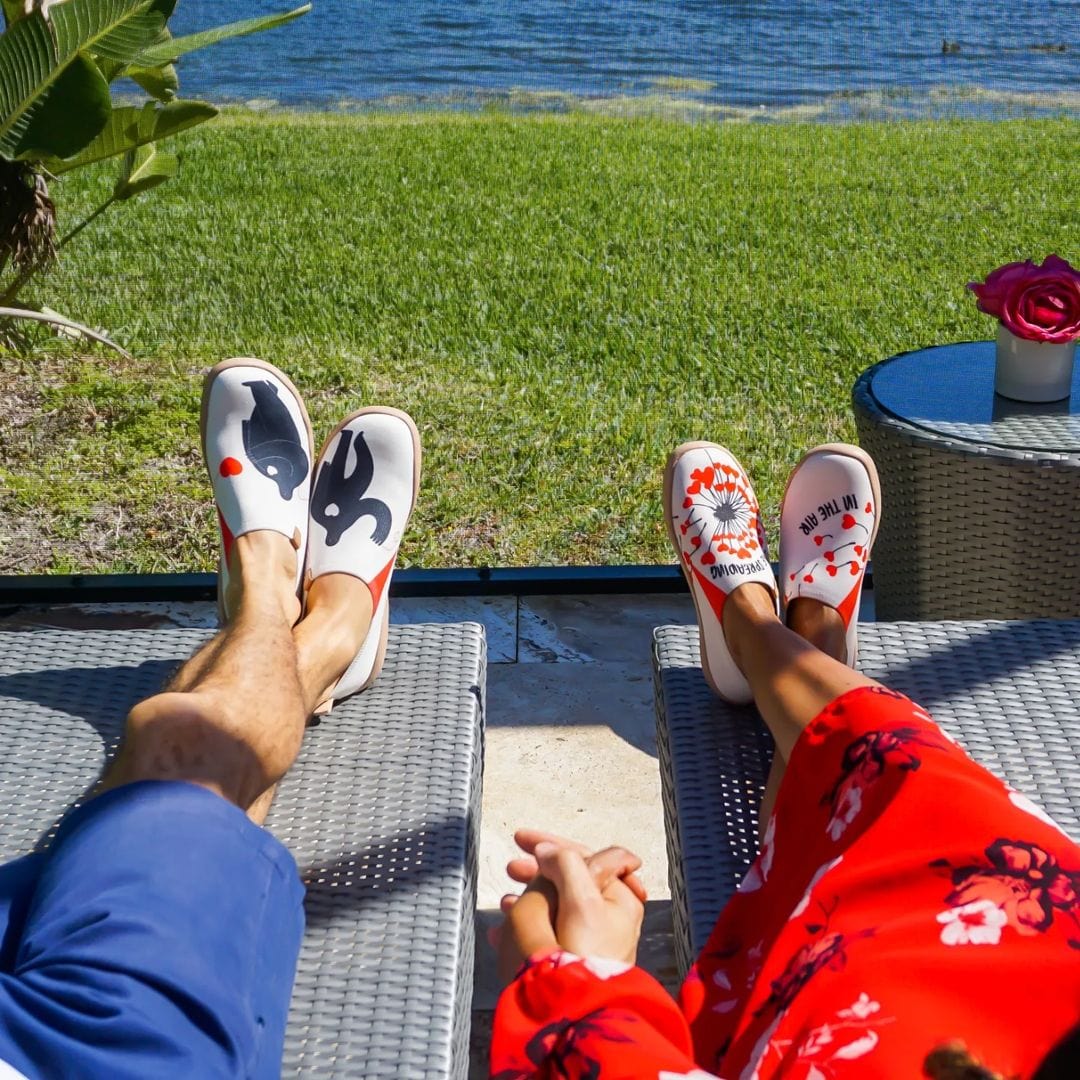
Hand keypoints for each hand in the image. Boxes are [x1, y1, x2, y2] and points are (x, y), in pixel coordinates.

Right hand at [497, 829, 646, 983]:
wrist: (583, 1012)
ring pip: (556, 903)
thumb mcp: (582, 900)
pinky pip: (549, 929)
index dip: (552, 843)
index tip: (520, 839)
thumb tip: (547, 850)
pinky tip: (502, 930)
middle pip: (570, 878)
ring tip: (505, 900)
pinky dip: (526, 923)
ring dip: (529, 895)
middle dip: (537, 870)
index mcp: (620, 895)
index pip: (586, 855)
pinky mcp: (576, 957)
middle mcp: (610, 914)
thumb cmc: (588, 954)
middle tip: (509, 868)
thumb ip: (567, 866)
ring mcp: (593, 936)